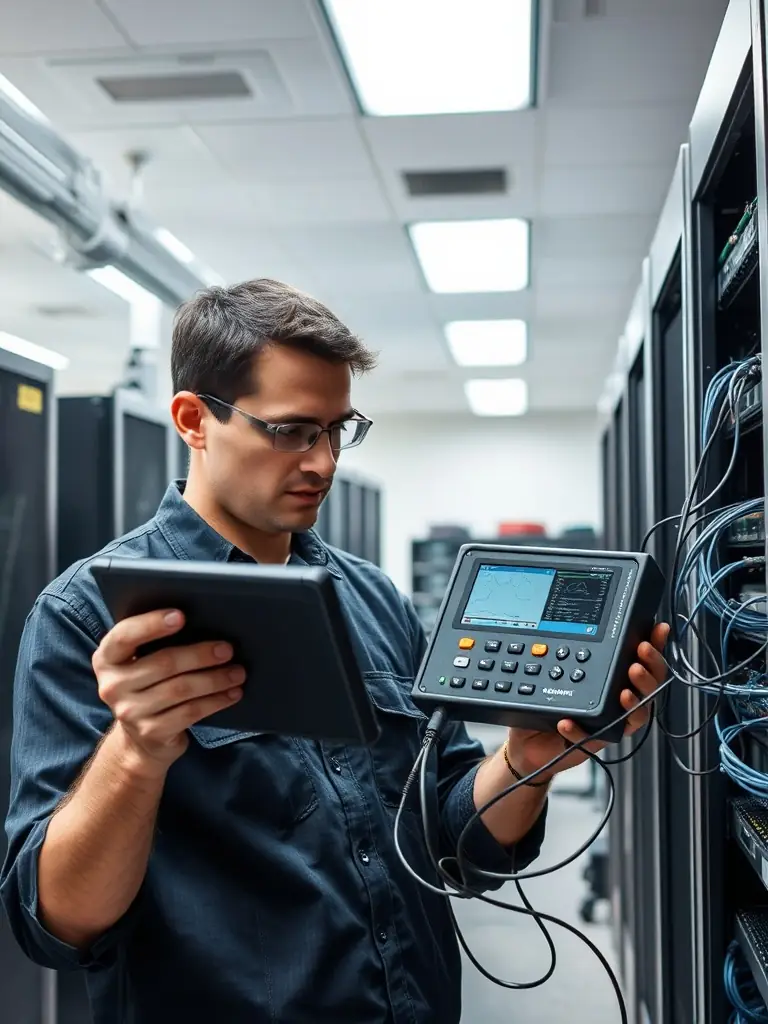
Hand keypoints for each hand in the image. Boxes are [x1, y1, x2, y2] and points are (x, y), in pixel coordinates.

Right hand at [92, 609, 244, 773]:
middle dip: (201, 654)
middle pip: (164, 663)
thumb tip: (202, 621)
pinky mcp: (151, 732)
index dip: (151, 624)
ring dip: (215, 679)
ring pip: (182, 689)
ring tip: (237, 672)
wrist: (140, 740)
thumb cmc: (148, 687)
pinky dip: (216, 701)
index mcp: (107, 659)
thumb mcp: (140, 664)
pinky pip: (190, 712)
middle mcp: (112, 685)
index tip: (181, 616)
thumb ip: (155, 643)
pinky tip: (232, 694)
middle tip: (228, 649)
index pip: (124, 635)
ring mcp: (130, 712)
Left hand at [506, 622, 669, 782]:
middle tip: (637, 664)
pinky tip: (567, 721)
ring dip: (633, 703)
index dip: (656, 647)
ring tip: (623, 693)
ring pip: (636, 716)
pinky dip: (580, 730)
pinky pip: (591, 738)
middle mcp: (620, 702)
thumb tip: (589, 622)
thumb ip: (580, 652)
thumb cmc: (553, 702)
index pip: (646, 663)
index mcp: (618, 680)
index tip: (658, 630)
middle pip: (649, 689)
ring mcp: (610, 723)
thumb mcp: (564, 671)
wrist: (529, 739)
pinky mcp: (593, 743)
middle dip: (648, 674)